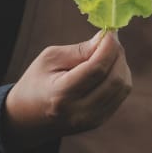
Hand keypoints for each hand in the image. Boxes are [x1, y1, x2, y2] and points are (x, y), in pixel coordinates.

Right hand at [3, 31, 131, 147]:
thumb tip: (107, 38)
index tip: (111, 31)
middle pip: (115, 79)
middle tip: (111, 40)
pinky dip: (120, 78)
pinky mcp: (100, 121)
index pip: (97, 68)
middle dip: (118, 54)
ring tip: (108, 54)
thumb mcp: (49, 59)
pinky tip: (108, 69)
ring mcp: (92, 120)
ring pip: (123, 87)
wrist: (28, 118)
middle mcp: (80, 111)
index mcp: (62, 94)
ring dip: (121, 65)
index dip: (109, 47)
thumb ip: (80, 50)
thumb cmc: (36, 82)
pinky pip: (121, 95)